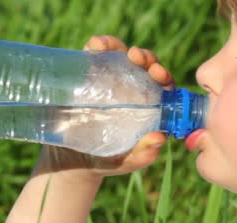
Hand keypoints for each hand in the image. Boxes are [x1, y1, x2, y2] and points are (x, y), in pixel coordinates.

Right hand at [38, 35, 176, 177]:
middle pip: (145, 66)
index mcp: (149, 107)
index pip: (163, 86)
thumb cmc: (106, 162)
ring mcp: (111, 80)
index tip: (157, 73)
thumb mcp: (125, 161)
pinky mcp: (90, 75)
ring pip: (121, 55)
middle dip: (144, 58)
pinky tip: (94, 45)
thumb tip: (159, 139)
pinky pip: (96, 55)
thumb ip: (142, 154)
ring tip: (108, 47)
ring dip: (119, 46)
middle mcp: (133, 89)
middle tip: (137, 57)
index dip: (164, 77)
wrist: (72, 161)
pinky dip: (98, 45)